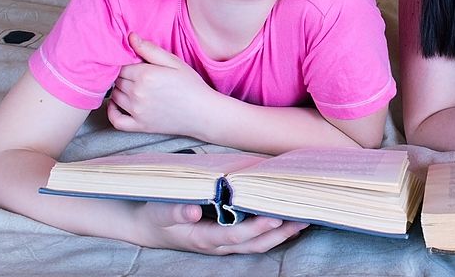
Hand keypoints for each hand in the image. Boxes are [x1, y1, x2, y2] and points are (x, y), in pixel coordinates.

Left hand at [107, 32, 216, 136]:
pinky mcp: (139, 126)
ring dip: (119, 90)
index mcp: (146, 75)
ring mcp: (137, 111)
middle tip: (138, 75)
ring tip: (133, 87)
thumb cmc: (192, 86)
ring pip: (114, 96)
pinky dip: (111, 112)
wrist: (204, 113)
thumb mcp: (174, 62)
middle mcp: (138, 93)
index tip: (137, 64)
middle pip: (117, 80)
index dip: (128, 63)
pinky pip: (116, 120)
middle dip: (125, 76)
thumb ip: (150, 49)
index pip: (121, 65)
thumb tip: (130, 37)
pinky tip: (116, 104)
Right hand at [138, 202, 309, 253]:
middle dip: (279, 233)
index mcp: (203, 237)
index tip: (274, 219)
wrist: (150, 226)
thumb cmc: (156, 214)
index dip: (255, 229)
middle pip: (254, 243)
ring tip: (304, 220)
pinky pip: (255, 238)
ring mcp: (225, 242)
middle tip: (301, 218)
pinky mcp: (229, 236)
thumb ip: (175, 212)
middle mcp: (218, 244)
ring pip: (258, 244)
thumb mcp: (159, 211)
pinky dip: (274, 231)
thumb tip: (192, 212)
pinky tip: (289, 221)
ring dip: (282, 234)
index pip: (234, 235)